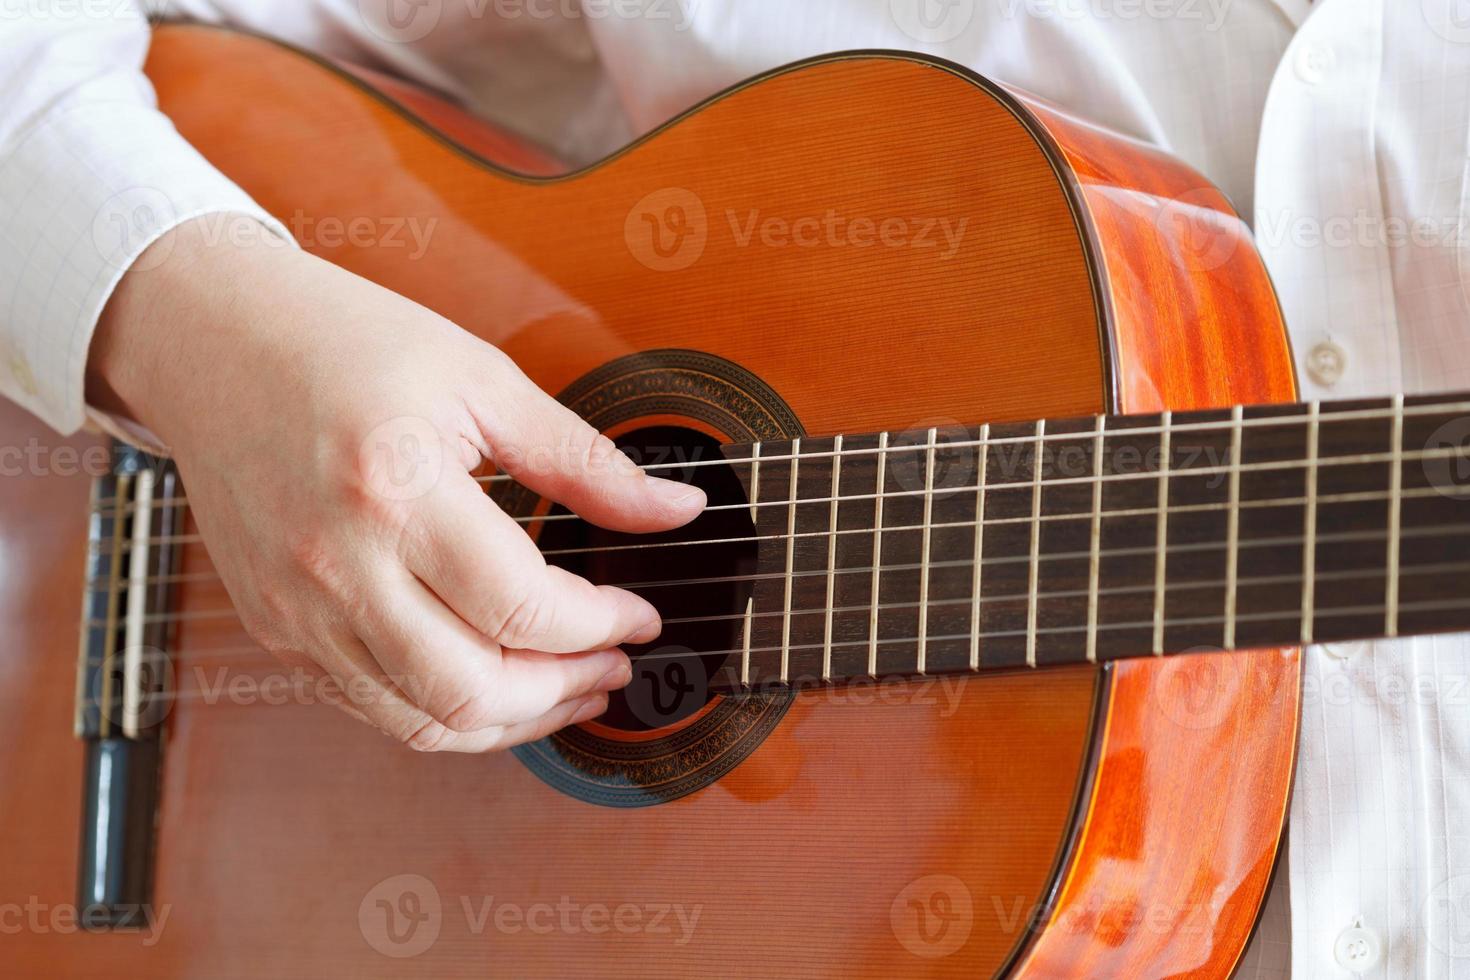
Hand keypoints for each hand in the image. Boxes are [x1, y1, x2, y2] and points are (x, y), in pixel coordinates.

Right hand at [88, 218, 705, 751]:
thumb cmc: (342, 342)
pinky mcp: (279, 629)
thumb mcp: (481, 378)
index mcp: (397, 488)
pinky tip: (494, 678)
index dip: (603, 625)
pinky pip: (372, 707)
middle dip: (565, 691)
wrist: (210, 341)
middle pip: (474, 691)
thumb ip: (586, 460)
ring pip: (422, 722)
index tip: (642, 615)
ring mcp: (299, 609)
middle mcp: (338, 565)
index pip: (524, 607)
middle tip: (615, 661)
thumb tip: (678, 511)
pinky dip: (447, 712)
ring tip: (568, 684)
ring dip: (513, 720)